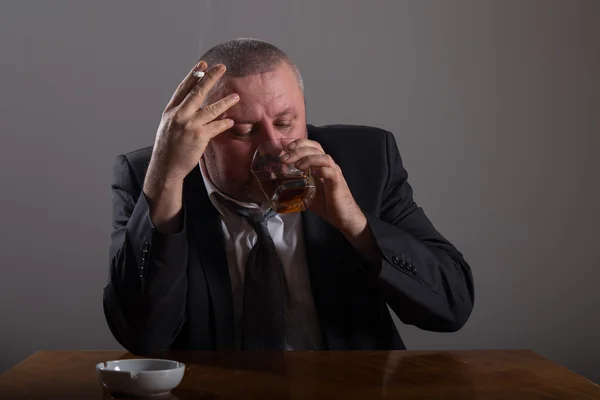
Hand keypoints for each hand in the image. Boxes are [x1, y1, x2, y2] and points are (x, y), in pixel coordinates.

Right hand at [148, 61, 239, 183]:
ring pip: (211, 109)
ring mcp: (190, 125)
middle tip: (222, 67)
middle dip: (211, 77)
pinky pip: (216, 127)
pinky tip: (231, 121)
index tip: (203, 63)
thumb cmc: (168, 147)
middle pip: (198, 92)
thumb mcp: (169, 126)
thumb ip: (180, 113)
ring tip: (236, 97)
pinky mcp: (199, 137)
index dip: (194, 74)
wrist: (165, 166)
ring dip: (226, 102)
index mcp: (171, 110)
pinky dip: (224, 123)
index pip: (184, 88)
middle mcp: (180, 115)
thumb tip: (194, 104)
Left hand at [282, 139, 366, 235]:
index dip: (300, 143)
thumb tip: (278, 185)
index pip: (313, 146)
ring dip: (309, 159)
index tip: (286, 147)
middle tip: (285, 159)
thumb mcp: (306, 193)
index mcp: (321, 165)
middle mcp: (329, 166)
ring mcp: (334, 173)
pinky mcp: (338, 183)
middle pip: (316, 149)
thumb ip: (295, 186)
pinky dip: (321, 170)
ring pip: (324, 158)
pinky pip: (331, 172)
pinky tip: (312, 174)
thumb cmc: (326, 204)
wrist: (343, 217)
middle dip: (298, 150)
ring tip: (297, 167)